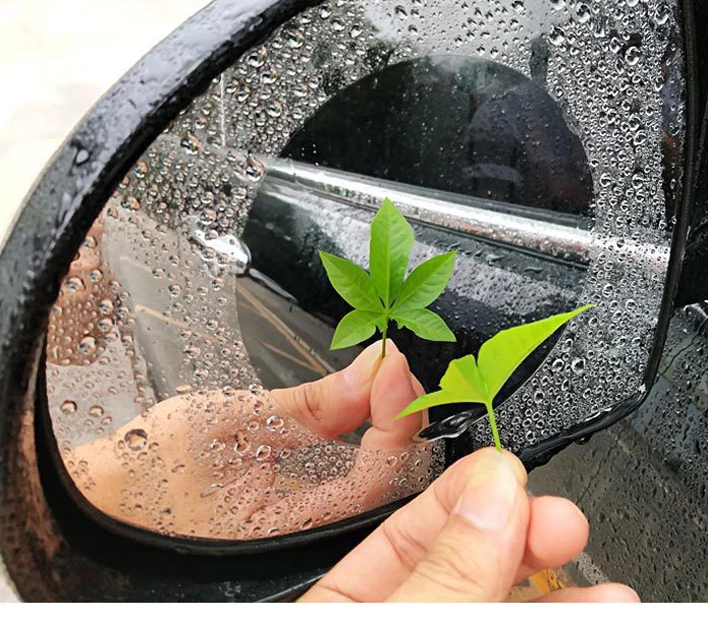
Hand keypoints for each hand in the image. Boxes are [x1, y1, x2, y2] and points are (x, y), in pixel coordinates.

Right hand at [68, 340, 435, 538]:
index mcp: (291, 532)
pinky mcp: (297, 522)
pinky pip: (354, 485)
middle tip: (394, 369)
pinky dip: (367, 439)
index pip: (379, 477)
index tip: (390, 364)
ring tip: (386, 379)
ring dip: (390, 426)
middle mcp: (308, 546)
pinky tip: (366, 408)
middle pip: (392, 485)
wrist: (101, 504)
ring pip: (379, 486)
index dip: (396, 416)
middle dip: (403, 418)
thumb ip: (312, 403)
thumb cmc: (143, 476)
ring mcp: (304, 536)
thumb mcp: (229, 423)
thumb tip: (371, 371)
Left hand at [300, 447, 639, 602]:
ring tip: (610, 591)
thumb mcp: (379, 620)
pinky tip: (593, 610)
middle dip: (522, 537)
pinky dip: (555, 616)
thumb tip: (493, 493)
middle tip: (565, 521)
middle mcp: (389, 615)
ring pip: (498, 602)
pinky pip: (514, 624)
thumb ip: (435, 566)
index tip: (508, 471)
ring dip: (559, 591)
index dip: (458, 491)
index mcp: (334, 603)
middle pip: (463, 563)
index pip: (398, 527)